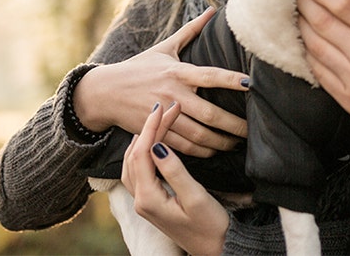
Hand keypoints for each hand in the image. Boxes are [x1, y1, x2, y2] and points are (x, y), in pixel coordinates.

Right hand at [73, 7, 249, 156]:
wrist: (104, 92)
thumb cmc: (139, 68)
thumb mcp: (164, 48)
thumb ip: (191, 31)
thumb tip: (214, 10)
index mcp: (177, 72)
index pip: (210, 76)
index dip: (232, 80)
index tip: (251, 85)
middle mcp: (172, 94)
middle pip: (208, 114)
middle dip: (233, 125)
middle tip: (253, 131)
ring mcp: (163, 115)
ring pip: (198, 135)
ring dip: (220, 142)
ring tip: (237, 143)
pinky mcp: (154, 131)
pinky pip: (183, 147)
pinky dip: (201, 152)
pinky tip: (214, 150)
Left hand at [121, 102, 228, 255]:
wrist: (216, 250)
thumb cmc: (211, 226)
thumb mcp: (196, 197)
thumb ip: (175, 171)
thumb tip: (158, 145)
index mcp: (148, 198)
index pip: (142, 153)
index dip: (152, 127)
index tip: (164, 107)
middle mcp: (141, 200)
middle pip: (134, 156)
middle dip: (148, 129)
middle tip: (165, 108)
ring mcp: (145, 202)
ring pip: (133, 163)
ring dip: (144, 139)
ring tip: (159, 120)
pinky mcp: (152, 201)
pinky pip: (140, 171)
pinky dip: (144, 151)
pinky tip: (155, 142)